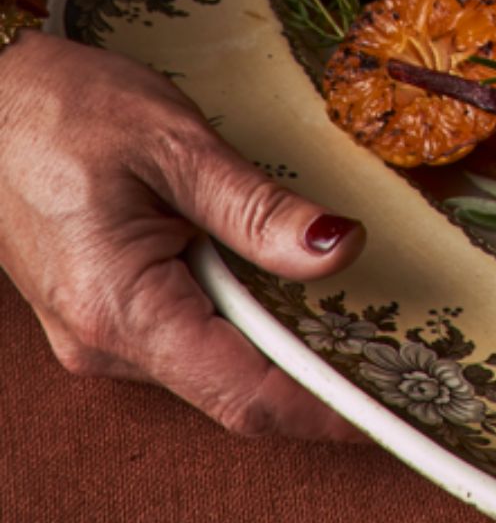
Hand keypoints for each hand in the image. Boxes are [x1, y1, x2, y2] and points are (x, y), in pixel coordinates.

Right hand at [0, 33, 367, 439]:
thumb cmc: (65, 111)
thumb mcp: (176, 145)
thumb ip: (258, 209)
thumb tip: (340, 249)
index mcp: (123, 310)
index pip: (243, 395)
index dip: (323, 410)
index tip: (391, 410)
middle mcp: (105, 345)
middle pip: (233, 391)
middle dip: (315, 378)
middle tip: (402, 356)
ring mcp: (97, 337)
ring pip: (211, 367)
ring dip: (279, 346)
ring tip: (358, 318)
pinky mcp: (101, 317)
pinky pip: (186, 339)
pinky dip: (241, 324)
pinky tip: (281, 289)